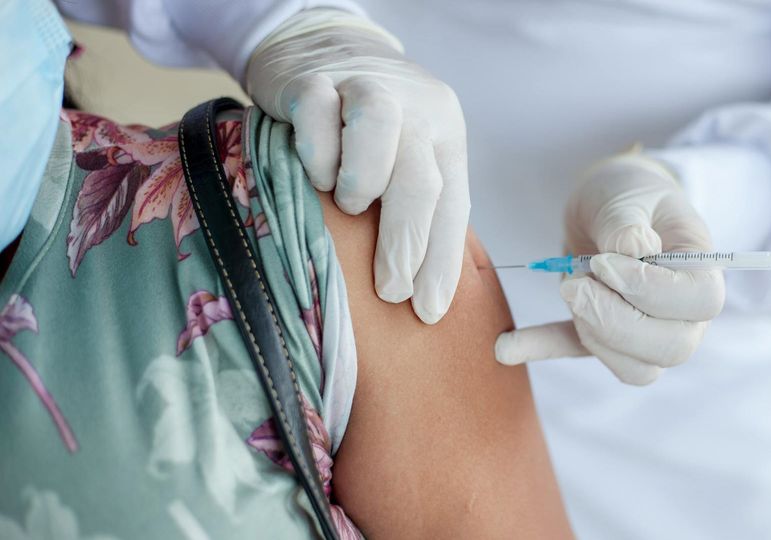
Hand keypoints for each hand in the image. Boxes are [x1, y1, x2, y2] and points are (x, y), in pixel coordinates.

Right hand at [245, 9, 468, 323]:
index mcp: (444, 132)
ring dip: (364, 184)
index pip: (453, 204)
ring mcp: (365, 86)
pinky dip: (318, 154)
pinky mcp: (313, 79)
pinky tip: (315, 173)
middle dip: (408, 245)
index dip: (443, 262)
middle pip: (421, 179)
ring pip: (378, 133)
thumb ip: (416, 205)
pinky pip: (318, 117)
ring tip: (350, 207)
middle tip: (390, 291)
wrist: (318, 46)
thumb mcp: (404, 157)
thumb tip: (420, 292)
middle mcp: (415, 107)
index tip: (430, 311)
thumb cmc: (363, 127)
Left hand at [495, 149, 724, 384]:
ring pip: (635, 368)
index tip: (605, 262)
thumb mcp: (627, 195)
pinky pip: (579, 354)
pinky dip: (543, 349)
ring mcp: (647, 332)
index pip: (700, 302)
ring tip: (567, 287)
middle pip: (670, 348)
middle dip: (615, 322)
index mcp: (701, 270)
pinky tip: (506, 346)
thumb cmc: (630, 194)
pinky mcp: (603, 336)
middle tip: (573, 284)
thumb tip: (631, 251)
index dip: (652, 290)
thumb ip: (627, 223)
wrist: (611, 204)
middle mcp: (683, 313)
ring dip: (592, 335)